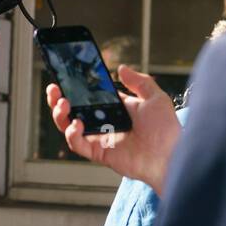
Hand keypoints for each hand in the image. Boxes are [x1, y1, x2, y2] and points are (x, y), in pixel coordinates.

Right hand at [45, 65, 181, 195]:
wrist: (170, 157)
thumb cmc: (167, 131)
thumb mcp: (156, 98)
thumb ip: (139, 81)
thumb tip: (121, 68)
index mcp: (114, 109)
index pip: (88, 97)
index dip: (74, 88)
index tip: (65, 76)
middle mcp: (103, 123)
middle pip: (71, 111)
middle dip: (57, 99)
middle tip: (54, 88)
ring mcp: (99, 138)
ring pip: (68, 126)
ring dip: (60, 114)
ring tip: (63, 103)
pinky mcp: (98, 152)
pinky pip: (77, 144)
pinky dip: (72, 133)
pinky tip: (77, 123)